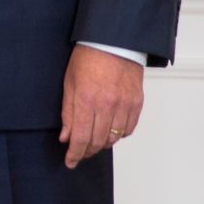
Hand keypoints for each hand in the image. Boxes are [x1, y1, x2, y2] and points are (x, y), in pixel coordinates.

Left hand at [59, 44, 143, 167]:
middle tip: (79, 153)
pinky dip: (118, 135)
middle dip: (86, 152)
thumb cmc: (88, 58)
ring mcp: (124, 105)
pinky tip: (109, 131)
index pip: (81, 138)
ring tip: (93, 142)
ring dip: (102, 144)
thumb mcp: (69, 82)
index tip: (70, 162)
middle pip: (97, 142)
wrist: (114, 41)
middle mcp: (107, 105)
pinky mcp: (137, 103)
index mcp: (87, 100)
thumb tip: (66, 137)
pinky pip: (128, 129)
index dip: (74, 154)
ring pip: (114, 138)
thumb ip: (68, 112)